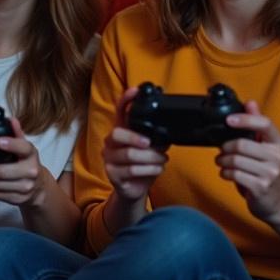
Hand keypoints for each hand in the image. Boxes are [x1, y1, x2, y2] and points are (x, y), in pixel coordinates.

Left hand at [0, 118, 47, 207]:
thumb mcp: (24, 148)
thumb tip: (11, 120)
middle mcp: (31, 171)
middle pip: (1, 171)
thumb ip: (16, 134)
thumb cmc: (28, 164)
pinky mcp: (19, 199)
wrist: (39, 187)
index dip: (10, 144)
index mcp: (31, 155)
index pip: (22, 148)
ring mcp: (25, 187)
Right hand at [102, 86, 168, 202]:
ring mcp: (109, 158)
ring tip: (162, 160)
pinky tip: (157, 169)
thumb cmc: (143, 165)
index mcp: (122, 130)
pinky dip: (149, 169)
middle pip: (117, 133)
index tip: (136, 90)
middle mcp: (111, 142)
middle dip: (136, 138)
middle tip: (149, 143)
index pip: (120, 111)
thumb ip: (157, 137)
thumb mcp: (152, 148)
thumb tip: (169, 129)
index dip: (126, 100)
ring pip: (128, 154)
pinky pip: (131, 170)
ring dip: (151, 158)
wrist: (135, 189)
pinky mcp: (111, 174)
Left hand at [218, 101, 279, 222]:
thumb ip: (257, 125)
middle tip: (222, 151)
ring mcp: (271, 173)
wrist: (278, 203)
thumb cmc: (267, 172)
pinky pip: (234, 174)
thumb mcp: (265, 148)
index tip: (229, 120)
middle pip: (241, 144)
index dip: (245, 119)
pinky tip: (227, 174)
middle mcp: (278, 156)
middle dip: (225, 148)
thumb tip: (250, 102)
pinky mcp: (261, 187)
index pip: (264, 124)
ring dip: (223, 162)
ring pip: (235, 160)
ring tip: (223, 163)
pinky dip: (225, 173)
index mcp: (279, 142)